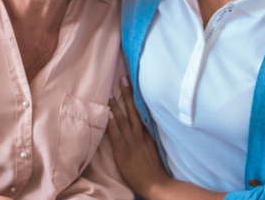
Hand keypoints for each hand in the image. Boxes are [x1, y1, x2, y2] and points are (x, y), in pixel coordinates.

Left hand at [108, 77, 171, 198]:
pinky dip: (112, 124)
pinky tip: (108, 113)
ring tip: (110, 92)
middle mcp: (140, 135)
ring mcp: (132, 143)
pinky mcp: (123, 152)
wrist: (156, 184)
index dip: (136, 98)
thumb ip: (148, 137)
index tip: (132, 84)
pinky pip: (117, 135)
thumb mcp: (155, 149)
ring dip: (116, 105)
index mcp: (147, 134)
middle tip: (122, 79)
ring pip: (123, 120)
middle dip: (127, 94)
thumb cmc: (154, 169)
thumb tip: (144, 126)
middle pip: (133, 111)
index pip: (141, 112)